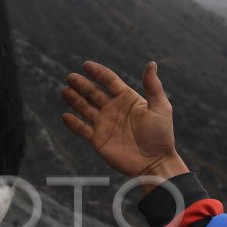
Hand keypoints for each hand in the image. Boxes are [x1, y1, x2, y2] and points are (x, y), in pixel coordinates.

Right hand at [61, 61, 188, 188]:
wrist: (154, 162)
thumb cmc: (161, 135)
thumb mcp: (160, 107)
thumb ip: (153, 86)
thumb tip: (151, 64)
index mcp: (127, 98)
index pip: (109, 81)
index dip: (98, 72)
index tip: (86, 65)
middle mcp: (113, 109)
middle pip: (93, 93)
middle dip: (81, 85)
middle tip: (70, 78)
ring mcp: (104, 124)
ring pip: (84, 108)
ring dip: (74, 100)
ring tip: (65, 91)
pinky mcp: (98, 139)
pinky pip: (82, 129)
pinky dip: (73, 123)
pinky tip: (65, 116)